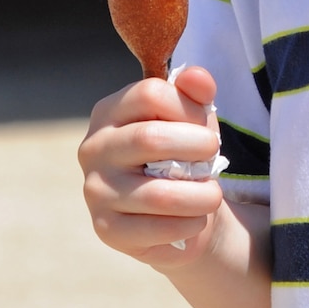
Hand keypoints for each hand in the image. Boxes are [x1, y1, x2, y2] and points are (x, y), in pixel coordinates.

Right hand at [79, 65, 223, 265]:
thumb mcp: (193, 120)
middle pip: (150, 139)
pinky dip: (190, 226)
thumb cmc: (182, 156)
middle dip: (199, 150)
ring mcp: (95, 190)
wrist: (176, 213)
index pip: (150, 94)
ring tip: (212, 195)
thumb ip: (196, 93)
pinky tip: (195, 221)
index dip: (189, 109)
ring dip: (201, 195)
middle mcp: (93, 148)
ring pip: (159, 194)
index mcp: (109, 112)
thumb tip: (198, 78)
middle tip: (215, 159)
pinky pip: (157, 229)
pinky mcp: (106, 229)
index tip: (205, 127)